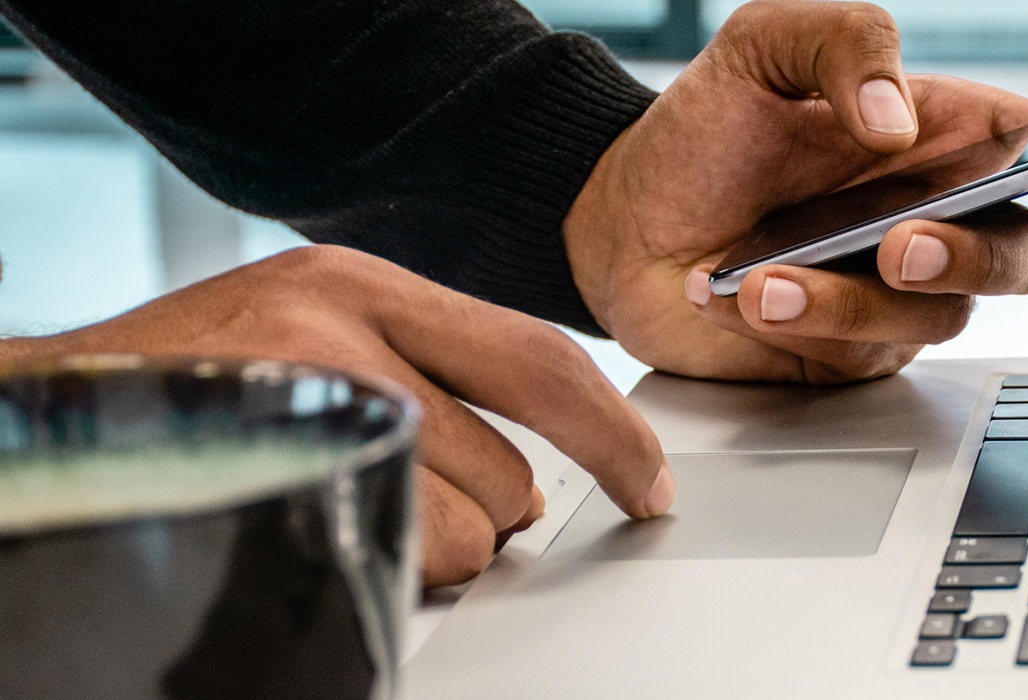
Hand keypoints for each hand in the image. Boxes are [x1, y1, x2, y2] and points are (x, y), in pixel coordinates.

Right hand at [5, 246, 672, 586]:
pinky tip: (323, 537)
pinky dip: (384, 571)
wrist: (51, 413)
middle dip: (490, 517)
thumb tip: (539, 478)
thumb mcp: (311, 332)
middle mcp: (338, 324)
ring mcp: (303, 395)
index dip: (615, 434)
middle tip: (416, 506)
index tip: (650, 484)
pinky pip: (394, 554)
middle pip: (510, 467)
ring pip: (463, 527)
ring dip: (430, 550)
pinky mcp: (270, 464)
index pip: (541, 360)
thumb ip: (426, 375)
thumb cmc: (194, 383)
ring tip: (346, 514)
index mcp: (363, 283)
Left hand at [565, 0, 1027, 382]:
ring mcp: (901, 293)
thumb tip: (898, 118)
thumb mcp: (764, 44)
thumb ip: (847, 42)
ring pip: (944, 316)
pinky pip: (865, 352)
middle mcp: (942, 217)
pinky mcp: (853, 350)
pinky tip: (742, 293)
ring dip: (855, 298)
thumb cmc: (707, 128)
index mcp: (949, 136)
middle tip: (901, 243)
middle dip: (978, 256)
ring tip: (767, 273)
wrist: (619, 218)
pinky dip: (805, 323)